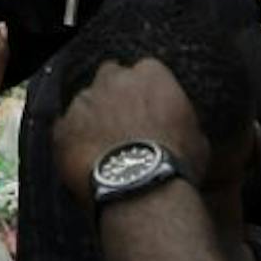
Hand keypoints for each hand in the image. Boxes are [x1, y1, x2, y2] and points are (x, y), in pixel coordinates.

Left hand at [53, 58, 210, 220]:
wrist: (142, 189)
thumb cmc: (175, 165)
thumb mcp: (197, 138)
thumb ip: (180, 119)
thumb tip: (178, 127)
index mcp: (151, 74)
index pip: (145, 71)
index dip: (145, 93)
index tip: (148, 110)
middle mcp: (114, 80)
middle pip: (110, 77)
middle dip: (114, 96)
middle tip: (123, 125)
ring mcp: (84, 101)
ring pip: (85, 103)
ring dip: (92, 119)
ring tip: (104, 150)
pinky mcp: (63, 127)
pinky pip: (65, 129)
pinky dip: (72, 141)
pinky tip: (87, 161)